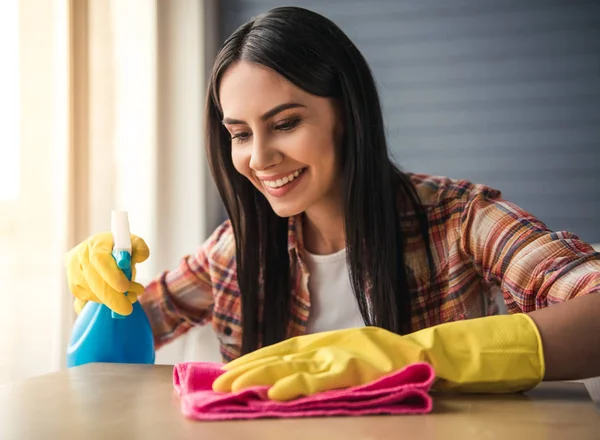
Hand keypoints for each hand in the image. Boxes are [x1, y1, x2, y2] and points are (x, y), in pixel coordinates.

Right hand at [65, 232, 149, 315]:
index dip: (111, 275)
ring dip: (111, 300)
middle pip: (93, 281)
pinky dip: (101, 305)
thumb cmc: (120, 250)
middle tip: (128, 307)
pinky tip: (114, 302)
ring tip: (130, 296)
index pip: (100, 260)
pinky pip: (83, 303)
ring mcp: (73, 274)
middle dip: (113, 297)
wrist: (104, 254)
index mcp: (95, 244)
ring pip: (90, 293)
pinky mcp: (74, 288)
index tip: (124, 287)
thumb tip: (140, 257)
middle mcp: (79, 258)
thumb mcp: (132, 244)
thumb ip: (139, 248)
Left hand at [212, 326, 426, 400]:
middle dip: (246, 371)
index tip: (226, 372)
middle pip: (276, 358)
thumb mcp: (341, 355)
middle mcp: (322, 348)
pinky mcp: (353, 371)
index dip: (251, 361)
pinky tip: (277, 392)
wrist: (419, 354)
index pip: (276, 351)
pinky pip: (320, 380)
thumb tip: (283, 375)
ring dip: (260, 377)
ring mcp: (336, 358)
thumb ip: (316, 363)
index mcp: (319, 344)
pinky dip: (297, 385)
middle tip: (218, 383)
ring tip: (234, 387)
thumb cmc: (380, 355)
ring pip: (291, 367)